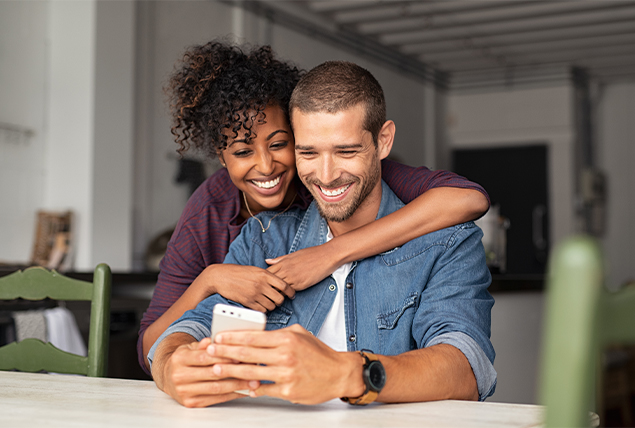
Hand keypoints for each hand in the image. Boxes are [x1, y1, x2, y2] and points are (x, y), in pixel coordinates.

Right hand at [160, 337, 258, 407]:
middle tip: (253, 368)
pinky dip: (231, 395)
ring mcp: (184, 391)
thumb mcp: (191, 347)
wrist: (167, 377)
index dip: (223, 356)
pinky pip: (215, 399)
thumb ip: (204, 344)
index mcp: (180, 358)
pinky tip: (243, 391)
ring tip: (253, 382)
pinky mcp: (190, 403)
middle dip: (234, 371)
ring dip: (237, 385)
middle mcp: (179, 376)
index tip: (241, 355)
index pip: (204, 357)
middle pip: (212, 374)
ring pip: (216, 388)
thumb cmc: (185, 360)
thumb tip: (216, 339)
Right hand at [207, 264, 294, 311]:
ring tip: (267, 302)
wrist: (221, 276)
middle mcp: (261, 284)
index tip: (291, 295)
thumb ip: (267, 276)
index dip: (291, 292)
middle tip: (277, 300)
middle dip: (280, 301)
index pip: (284, 285)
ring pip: (272, 306)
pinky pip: (262, 310)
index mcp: (265, 274)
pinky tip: (260, 306)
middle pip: (280, 298)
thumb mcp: (255, 270)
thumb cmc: (238, 272)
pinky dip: (263, 310)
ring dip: (271, 306)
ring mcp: (254, 294)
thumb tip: (280, 284)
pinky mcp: (248, 302)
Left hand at [207, 324, 364, 403]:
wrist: (339, 373)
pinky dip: (250, 388)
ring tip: (217, 368)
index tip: (218, 337)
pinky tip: (238, 386)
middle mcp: (285, 356)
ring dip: (231, 371)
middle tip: (209, 351)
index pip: (253, 337)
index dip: (232, 337)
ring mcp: (286, 375)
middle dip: (225, 352)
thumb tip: (256, 334)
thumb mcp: (299, 334)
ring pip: (251, 373)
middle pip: (247, 354)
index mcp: (286, 339)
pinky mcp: (288, 392)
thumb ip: (277, 333)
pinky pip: (263, 390)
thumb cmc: (319, 353)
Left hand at [266, 244, 338, 290]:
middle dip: (267, 288)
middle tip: (265, 293)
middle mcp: (286, 270)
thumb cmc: (311, 254)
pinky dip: (286, 294)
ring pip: (278, 289)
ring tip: (274, 297)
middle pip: (270, 282)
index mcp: (283, 262)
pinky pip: (289, 292)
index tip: (263, 283)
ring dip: (276, 293)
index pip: (267, 273)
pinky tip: (286, 296)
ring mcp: (293, 278)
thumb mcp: (293, 254)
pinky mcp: (300, 285)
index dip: (264, 279)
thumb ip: (279, 259)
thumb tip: (267, 261)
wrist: (326, 256)